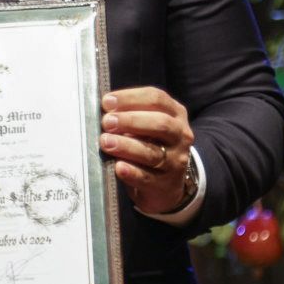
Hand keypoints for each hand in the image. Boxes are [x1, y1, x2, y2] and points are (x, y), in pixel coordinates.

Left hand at [99, 86, 194, 212]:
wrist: (164, 185)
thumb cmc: (148, 145)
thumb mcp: (145, 126)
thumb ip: (128, 115)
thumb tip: (102, 110)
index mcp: (175, 114)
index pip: (157, 99)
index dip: (131, 98)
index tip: (107, 102)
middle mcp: (180, 135)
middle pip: (160, 124)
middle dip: (131, 121)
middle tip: (107, 122)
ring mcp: (176, 161)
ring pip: (153, 152)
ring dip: (127, 146)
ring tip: (106, 142)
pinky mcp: (166, 185)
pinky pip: (148, 178)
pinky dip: (132, 172)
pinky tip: (118, 167)